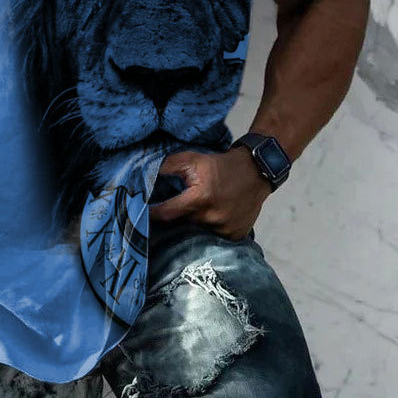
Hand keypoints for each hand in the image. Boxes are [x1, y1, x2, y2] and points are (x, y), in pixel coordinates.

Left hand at [148, 147, 271, 240]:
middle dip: (176, 218)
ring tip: (198, 212)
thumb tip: (143, 174)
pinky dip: (210, 230)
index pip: (166, 213)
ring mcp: (225, 229)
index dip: (153, 213)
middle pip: (182, 224)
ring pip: (198, 232)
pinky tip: (213, 217)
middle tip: (175, 210)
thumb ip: (166, 166)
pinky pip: (215, 238)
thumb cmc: (219, 165)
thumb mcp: (191, 159)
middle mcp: (212, 218)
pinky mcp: (236, 236)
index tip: (142, 214)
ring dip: (194, 225)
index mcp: (199, 199)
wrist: (255, 172)